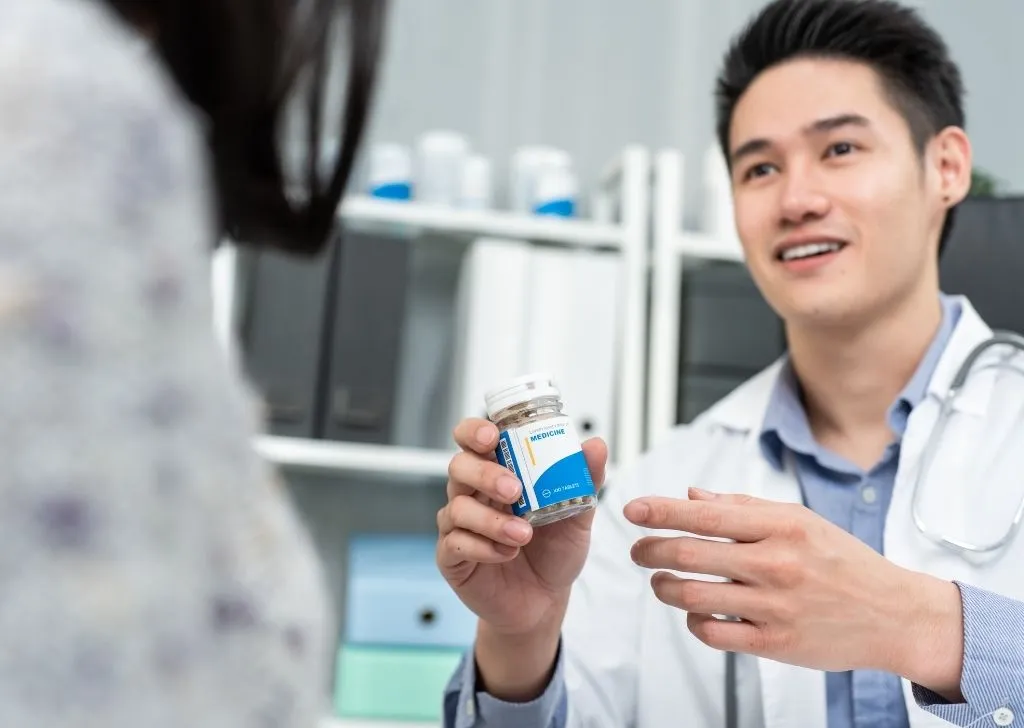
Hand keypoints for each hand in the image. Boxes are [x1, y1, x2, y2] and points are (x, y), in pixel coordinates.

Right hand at [436, 417, 607, 636]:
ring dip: (491, 520)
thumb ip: (584, 480)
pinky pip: (455, 544)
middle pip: (459, 466)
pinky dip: (483, 547)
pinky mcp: (453, 556)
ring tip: (523, 534)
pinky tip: (507, 554)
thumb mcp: (578, 515)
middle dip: (485, 474)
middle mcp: (474, 493)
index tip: (493, 436)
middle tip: (514, 490)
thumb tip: (596, 445)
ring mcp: (459, 525)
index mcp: (499, 473)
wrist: (546, 601)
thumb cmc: (555, 551)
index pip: (473, 439)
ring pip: (456, 507)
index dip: (475, 430)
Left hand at [624, 488, 963, 695]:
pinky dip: (693, 622)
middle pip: (690, 553)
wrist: (893, 615)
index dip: (661, 511)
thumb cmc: (844, 562)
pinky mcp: (774, 642)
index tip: (632, 509)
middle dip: (651, 550)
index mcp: (782, 526)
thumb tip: (692, 496)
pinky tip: (695, 613)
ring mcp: (774, 606)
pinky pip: (713, 633)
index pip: (706, 514)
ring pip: (693, 596)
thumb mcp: (801, 520)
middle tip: (637, 549)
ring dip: (665, 587)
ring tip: (660, 581)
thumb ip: (743, 507)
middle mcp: (776, 564)